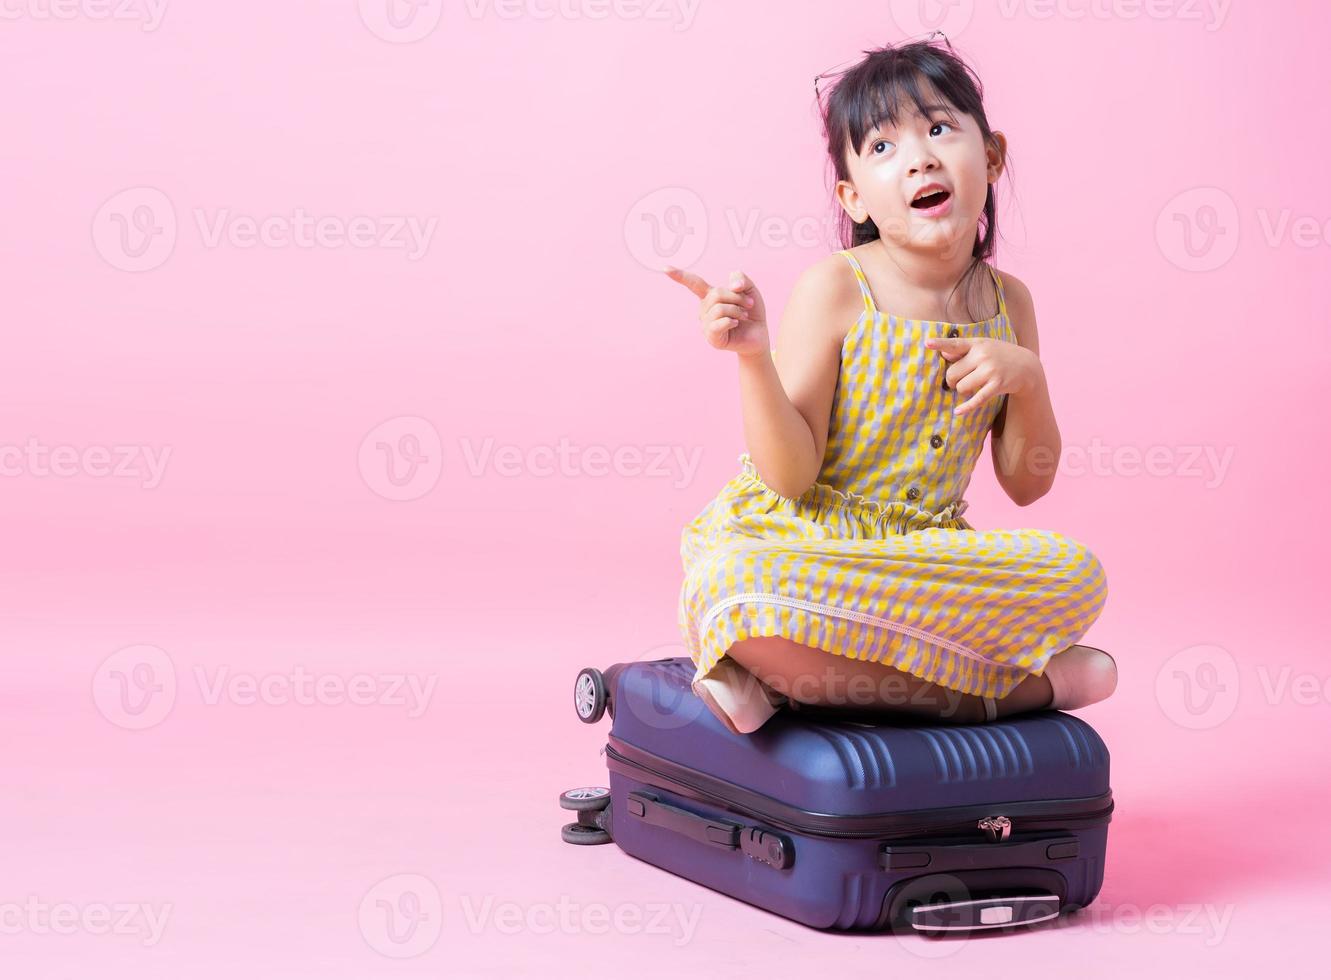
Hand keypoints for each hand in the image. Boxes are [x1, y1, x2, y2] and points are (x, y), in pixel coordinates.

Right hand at [663, 265, 769, 357]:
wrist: (758, 334)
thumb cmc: (750, 311)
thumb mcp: (749, 289)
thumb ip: (741, 278)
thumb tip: (733, 285)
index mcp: (710, 296)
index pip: (693, 283)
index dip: (680, 275)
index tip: (664, 268)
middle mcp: (704, 309)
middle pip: (716, 294)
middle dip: (737, 297)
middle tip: (748, 304)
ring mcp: (706, 324)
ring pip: (719, 308)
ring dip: (737, 310)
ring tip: (743, 316)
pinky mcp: (712, 338)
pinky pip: (719, 323)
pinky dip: (732, 321)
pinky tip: (736, 324)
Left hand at [924, 335, 1040, 415]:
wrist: (1026, 366)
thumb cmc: (999, 355)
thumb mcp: (983, 347)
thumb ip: (963, 350)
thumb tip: (943, 353)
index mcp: (977, 344)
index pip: (955, 343)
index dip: (940, 344)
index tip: (927, 343)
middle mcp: (983, 356)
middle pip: (952, 373)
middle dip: (952, 381)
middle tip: (958, 381)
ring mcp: (990, 370)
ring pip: (961, 387)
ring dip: (962, 391)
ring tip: (970, 387)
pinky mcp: (997, 385)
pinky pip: (976, 399)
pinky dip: (966, 407)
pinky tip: (958, 412)